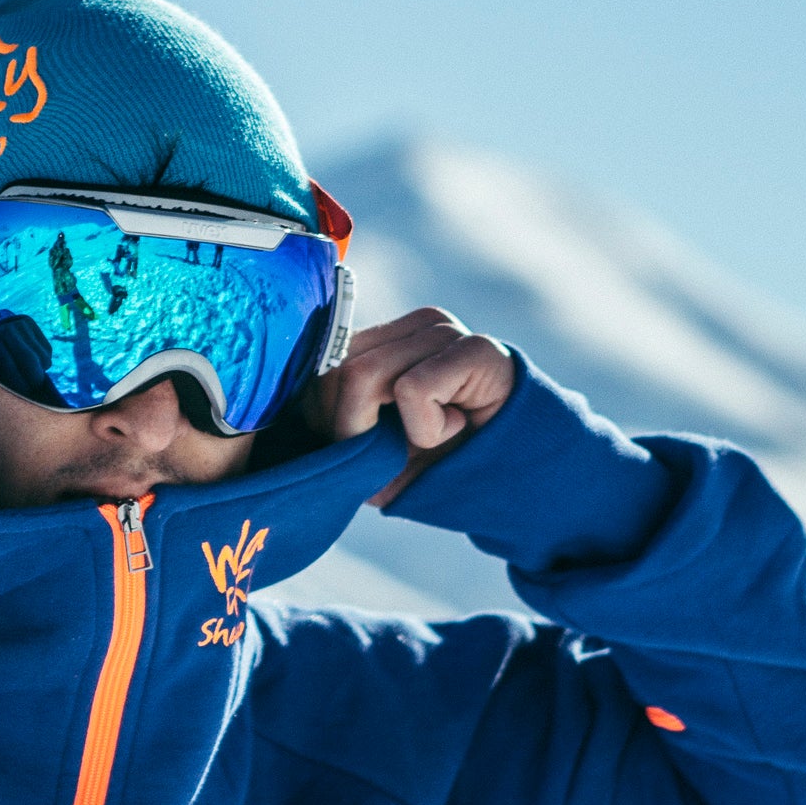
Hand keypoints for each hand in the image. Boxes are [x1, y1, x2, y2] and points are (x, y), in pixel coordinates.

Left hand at [302, 309, 514, 504]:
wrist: (517, 478)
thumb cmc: (442, 464)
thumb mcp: (378, 452)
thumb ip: (337, 429)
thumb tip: (287, 422)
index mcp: (386, 340)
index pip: (321, 364)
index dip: (322, 415)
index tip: (356, 448)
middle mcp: (411, 326)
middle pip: (335, 368)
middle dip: (347, 427)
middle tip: (392, 451)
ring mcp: (442, 330)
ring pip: (363, 374)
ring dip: (386, 431)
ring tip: (429, 438)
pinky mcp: (473, 347)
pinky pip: (412, 390)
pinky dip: (425, 429)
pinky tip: (457, 429)